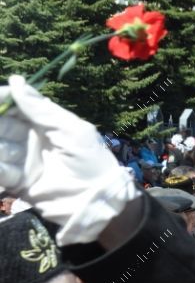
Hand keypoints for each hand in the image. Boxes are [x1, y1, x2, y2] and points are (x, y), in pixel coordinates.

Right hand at [0, 75, 137, 243]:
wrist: (97, 201)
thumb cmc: (91, 161)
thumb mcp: (71, 131)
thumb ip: (42, 109)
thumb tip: (15, 80)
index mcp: (44, 124)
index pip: (15, 106)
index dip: (3, 100)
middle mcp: (29, 140)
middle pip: (2, 126)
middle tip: (5, 133)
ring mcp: (22, 161)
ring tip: (9, 150)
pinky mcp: (17, 183)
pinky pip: (1, 172)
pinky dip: (1, 168)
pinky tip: (8, 167)